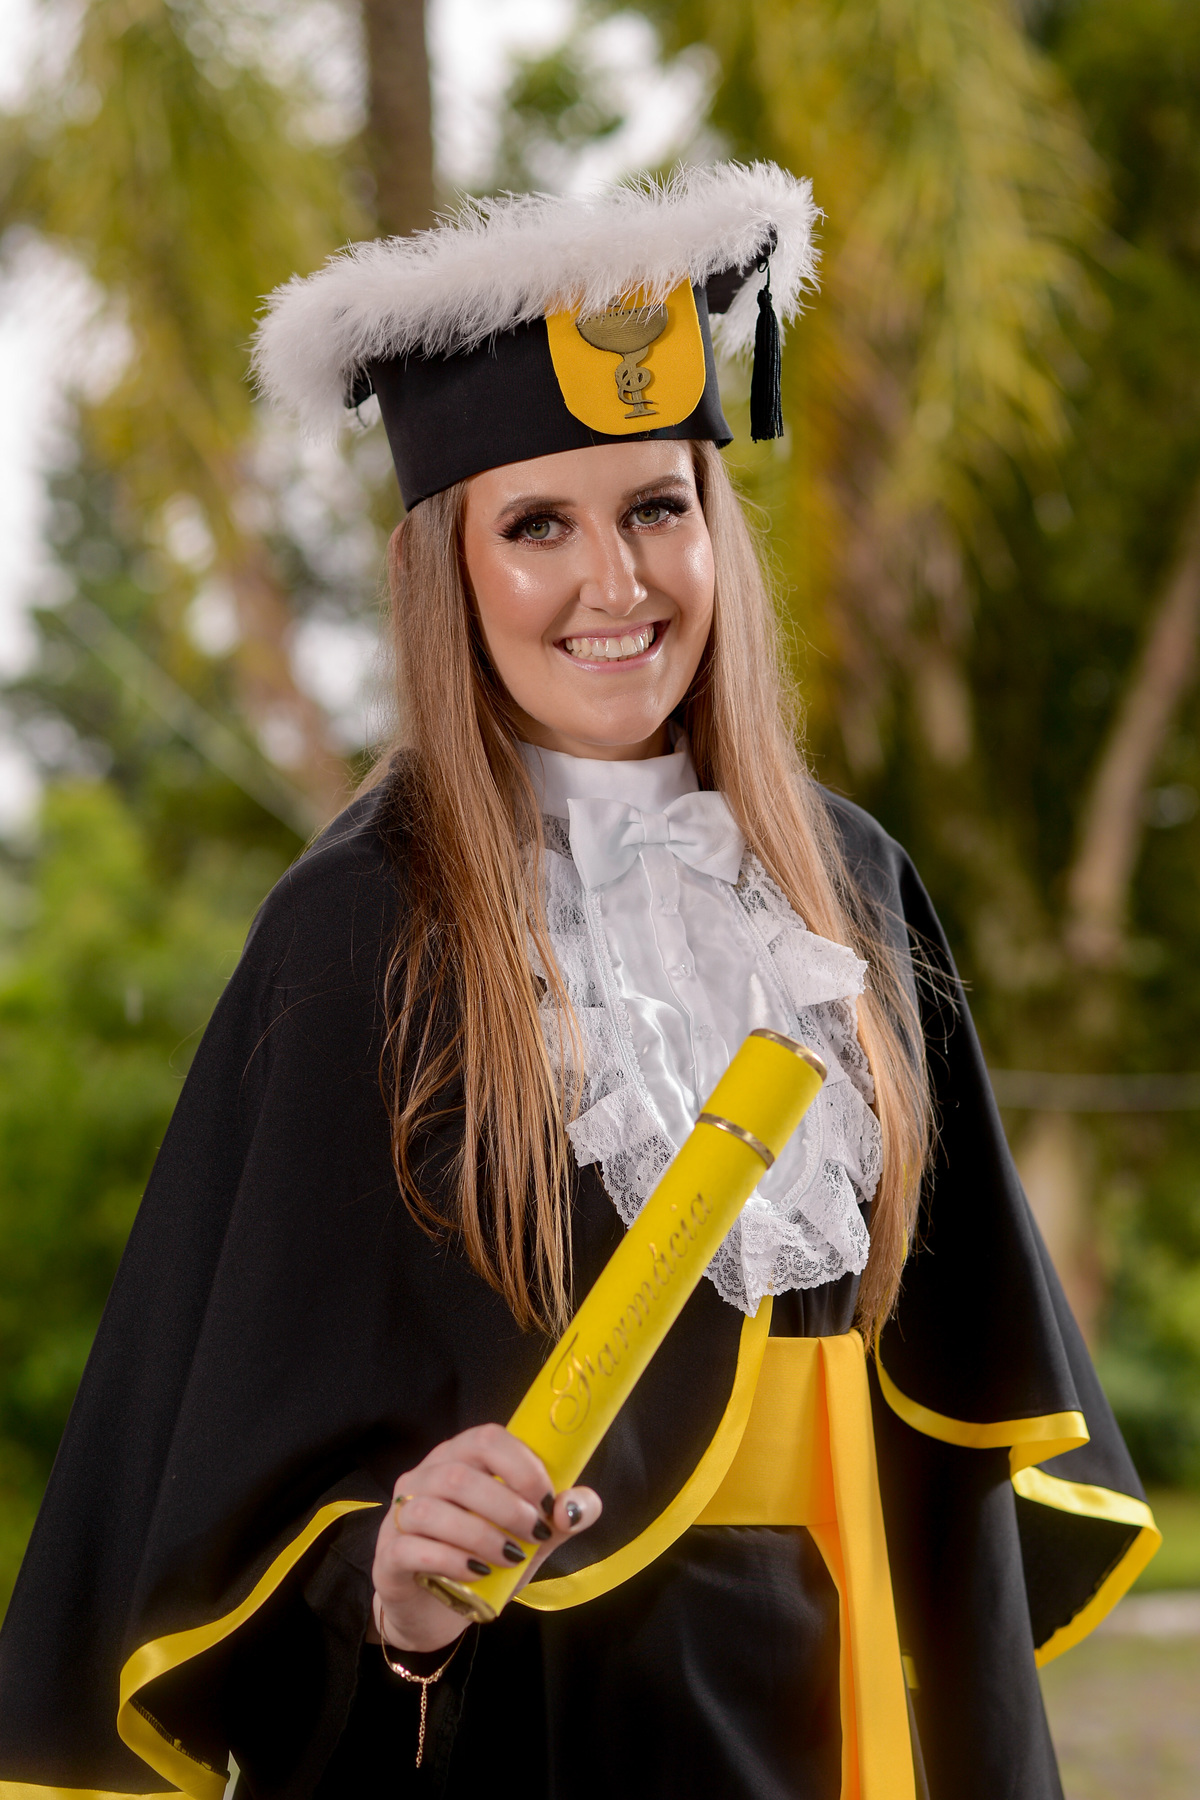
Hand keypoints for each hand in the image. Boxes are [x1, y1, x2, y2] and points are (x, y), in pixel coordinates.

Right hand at [370, 1423, 600, 1652]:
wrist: (435, 1611)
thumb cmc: (483, 1561)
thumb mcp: (529, 1541)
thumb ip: (558, 1520)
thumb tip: (578, 1506)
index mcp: (460, 1458)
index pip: (487, 1438)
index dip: (521, 1465)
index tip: (548, 1500)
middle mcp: (425, 1477)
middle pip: (459, 1474)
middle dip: (506, 1505)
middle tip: (534, 1533)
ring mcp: (400, 1514)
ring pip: (433, 1509)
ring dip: (481, 1534)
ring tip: (511, 1557)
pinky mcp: (389, 1554)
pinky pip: (414, 1548)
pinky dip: (452, 1560)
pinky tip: (477, 1573)